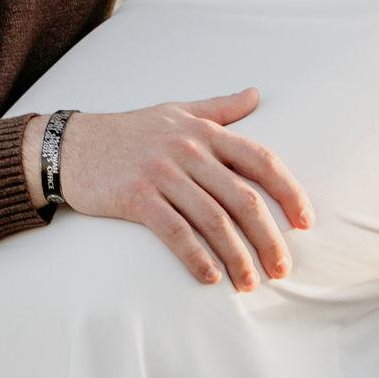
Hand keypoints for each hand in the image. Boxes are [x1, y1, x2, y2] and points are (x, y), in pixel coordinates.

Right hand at [19, 89, 314, 290]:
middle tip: (283, 268)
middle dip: (269, 237)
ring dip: (238, 257)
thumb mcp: (177, 110)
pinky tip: (211, 278)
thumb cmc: (131, 130)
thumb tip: (256, 94)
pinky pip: (176, 233)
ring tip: (251, 283)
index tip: (305, 221)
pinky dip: (197, 258)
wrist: (73, 144)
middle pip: (242, 197)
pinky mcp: (137, 197)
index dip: (288, 191)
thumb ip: (219, 108)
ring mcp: (161, 173)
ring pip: (213, 220)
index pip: (259, 159)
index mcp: (203, 130)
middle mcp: (187, 149)